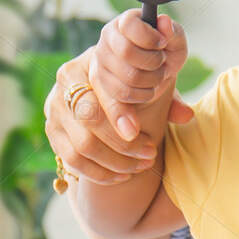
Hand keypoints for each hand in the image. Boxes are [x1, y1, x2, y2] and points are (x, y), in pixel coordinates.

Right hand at [43, 12, 189, 183]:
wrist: (101, 89)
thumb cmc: (132, 86)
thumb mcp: (150, 85)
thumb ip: (168, 98)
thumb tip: (186, 115)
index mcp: (89, 62)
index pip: (102, 90)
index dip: (121, 115)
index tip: (144, 137)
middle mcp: (65, 82)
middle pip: (89, 118)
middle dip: (122, 144)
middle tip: (151, 155)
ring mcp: (54, 109)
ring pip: (80, 145)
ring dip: (114, 162)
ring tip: (141, 167)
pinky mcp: (52, 132)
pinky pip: (71, 161)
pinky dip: (99, 173)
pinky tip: (123, 176)